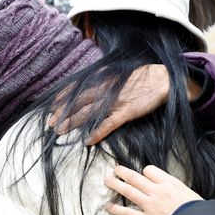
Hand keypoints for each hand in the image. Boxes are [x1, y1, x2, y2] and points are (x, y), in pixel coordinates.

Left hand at [48, 65, 198, 145]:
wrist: (164, 79)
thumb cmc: (144, 77)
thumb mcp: (121, 74)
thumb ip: (107, 80)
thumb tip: (95, 86)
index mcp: (105, 80)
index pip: (79, 88)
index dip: (64, 97)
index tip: (52, 105)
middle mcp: (106, 90)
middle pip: (79, 102)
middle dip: (63, 112)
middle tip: (50, 122)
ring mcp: (116, 101)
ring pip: (89, 113)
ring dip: (73, 122)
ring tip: (60, 131)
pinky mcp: (127, 112)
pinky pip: (109, 124)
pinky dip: (98, 132)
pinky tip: (88, 141)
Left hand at [105, 165, 201, 214]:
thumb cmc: (198, 212)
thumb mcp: (190, 194)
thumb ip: (178, 191)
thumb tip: (176, 193)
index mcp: (169, 183)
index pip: (150, 171)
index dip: (145, 172)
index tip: (143, 175)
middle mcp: (157, 191)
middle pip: (135, 177)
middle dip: (123, 172)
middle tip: (116, 169)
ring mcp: (149, 205)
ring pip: (128, 191)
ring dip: (116, 184)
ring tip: (108, 179)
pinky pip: (127, 212)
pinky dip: (116, 209)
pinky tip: (108, 206)